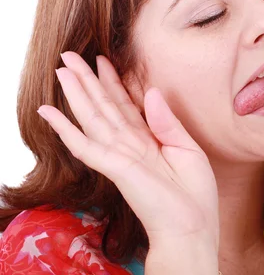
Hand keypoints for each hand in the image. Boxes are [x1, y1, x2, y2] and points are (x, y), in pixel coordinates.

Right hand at [37, 52, 218, 271]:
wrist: (193, 227)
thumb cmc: (194, 194)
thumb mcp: (188, 149)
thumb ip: (167, 121)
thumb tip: (151, 91)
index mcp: (148, 140)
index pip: (126, 106)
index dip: (113, 82)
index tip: (104, 61)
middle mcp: (130, 145)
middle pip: (104, 107)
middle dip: (88, 81)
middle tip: (70, 55)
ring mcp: (120, 156)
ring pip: (93, 118)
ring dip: (76, 94)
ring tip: (60, 70)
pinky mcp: (115, 168)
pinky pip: (85, 145)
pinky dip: (65, 129)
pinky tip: (49, 113)